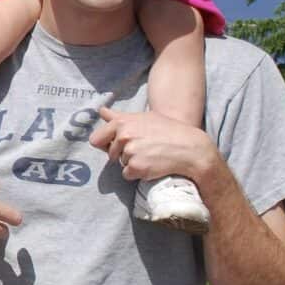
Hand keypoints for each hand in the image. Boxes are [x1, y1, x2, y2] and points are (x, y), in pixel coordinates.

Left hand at [91, 106, 216, 183]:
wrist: (189, 147)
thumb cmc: (167, 130)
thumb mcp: (143, 117)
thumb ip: (118, 116)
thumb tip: (101, 111)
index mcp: (122, 123)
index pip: (96, 140)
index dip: (105, 144)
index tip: (115, 145)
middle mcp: (123, 136)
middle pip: (110, 154)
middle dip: (122, 154)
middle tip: (142, 149)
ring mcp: (129, 152)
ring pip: (121, 163)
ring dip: (132, 163)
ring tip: (150, 154)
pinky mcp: (136, 168)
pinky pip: (128, 174)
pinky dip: (137, 173)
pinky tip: (151, 164)